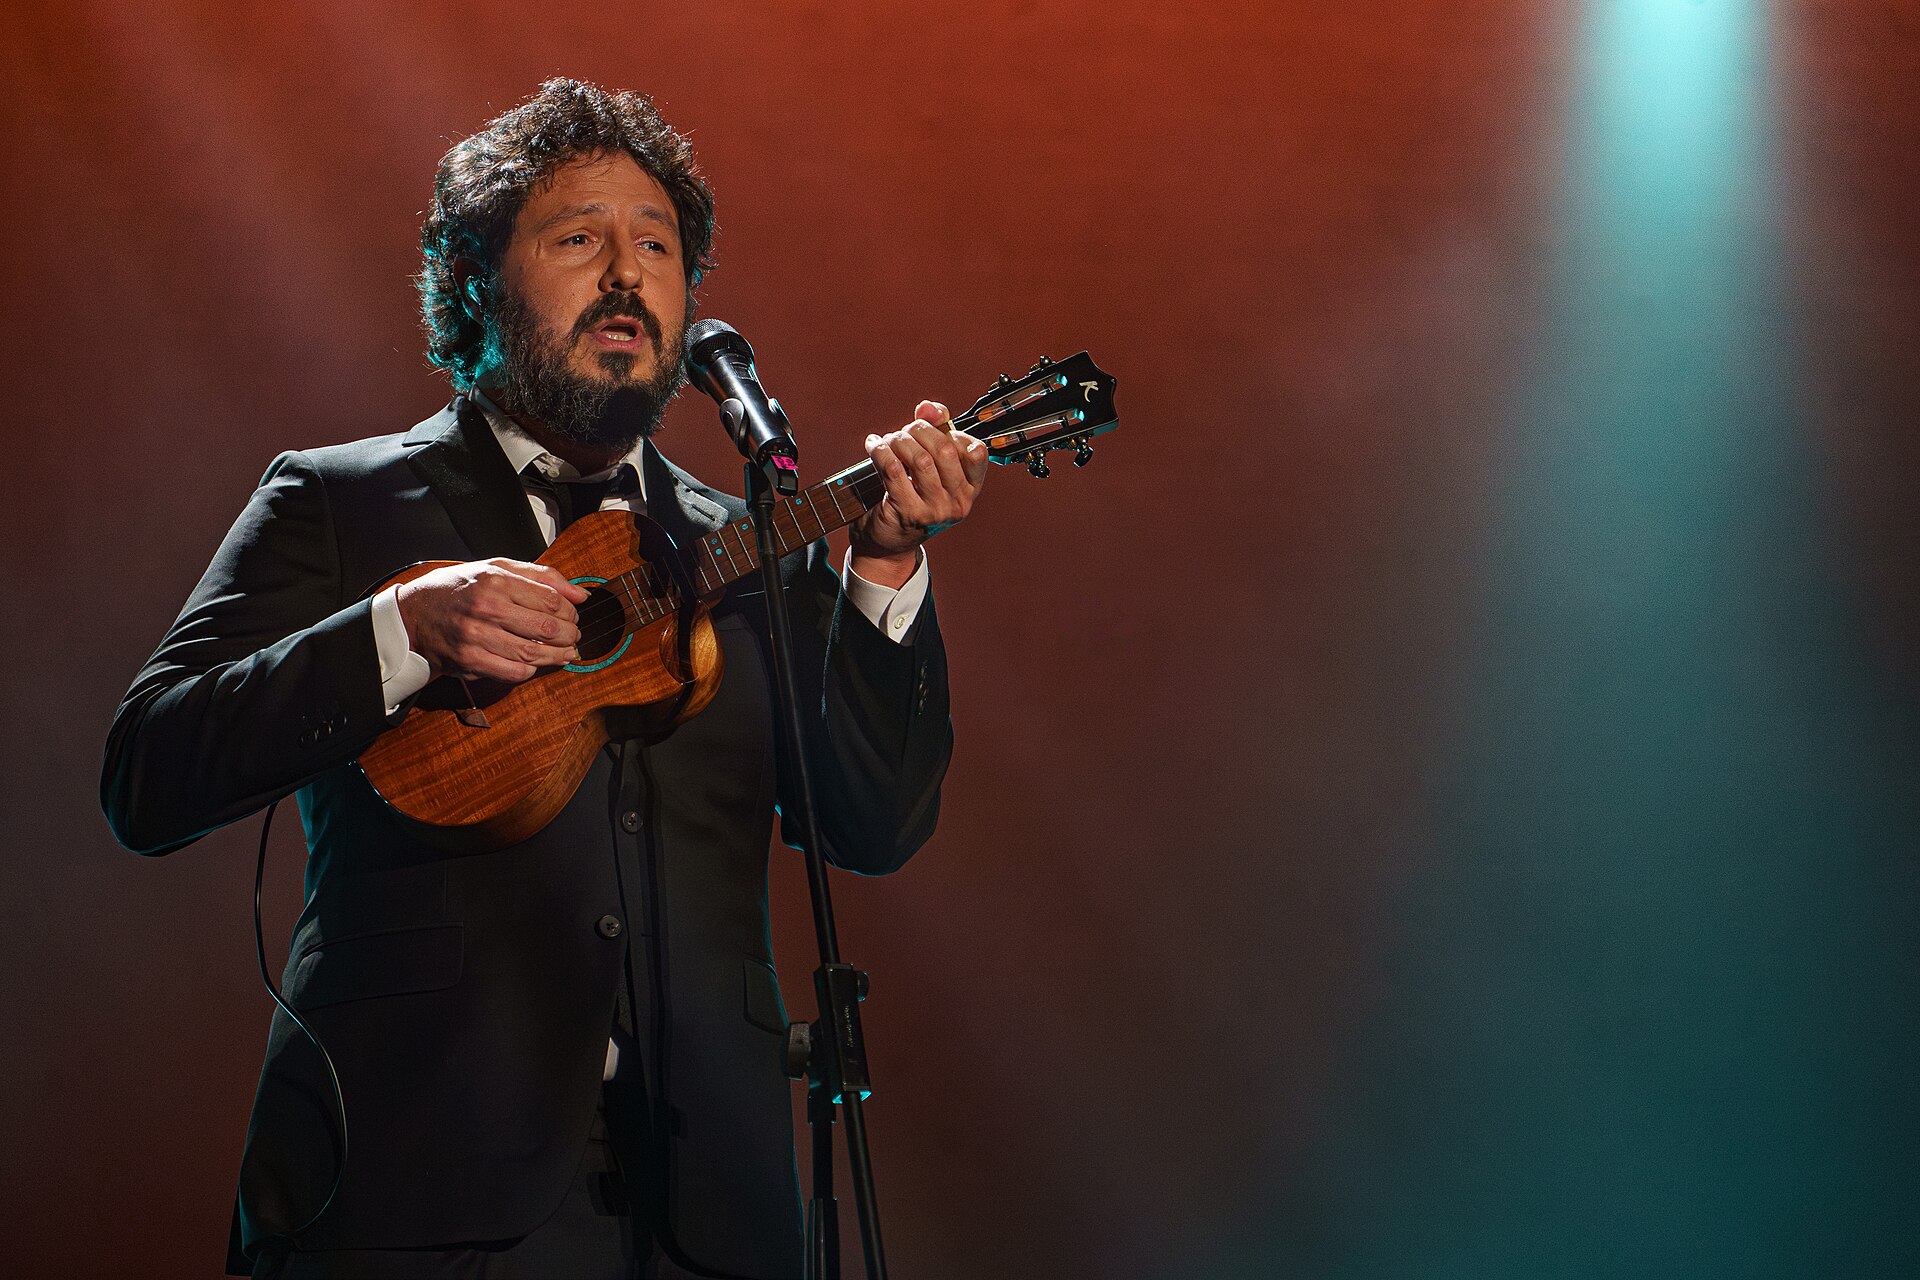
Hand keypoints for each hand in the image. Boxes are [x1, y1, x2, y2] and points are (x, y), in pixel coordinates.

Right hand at [395, 558, 589, 682]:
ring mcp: (476, 636)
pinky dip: (532, 670)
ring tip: (566, 652)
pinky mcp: (469, 661)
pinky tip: (537, 662)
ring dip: (557, 656)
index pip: (551, 599)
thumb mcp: (496, 568)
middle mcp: (486, 608)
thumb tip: (581, 593)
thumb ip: (541, 576)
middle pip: (546, 627)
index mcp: (495, 580)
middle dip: (570, 635)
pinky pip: (513, 672)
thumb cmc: (460, 588)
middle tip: (574, 636)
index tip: (574, 615)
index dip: (570, 611)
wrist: (415, 612)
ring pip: (532, 653)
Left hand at [849, 400, 988, 587]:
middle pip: (944, 449)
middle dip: (918, 431)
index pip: (976, 451)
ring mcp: (935, 510)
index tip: (931, 425)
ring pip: (919, 458)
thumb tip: (927, 407)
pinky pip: (894, 469)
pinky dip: (880, 451)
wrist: (888, 542)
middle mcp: (959, 502)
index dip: (952, 431)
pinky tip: (873, 446)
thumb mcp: (930, 467)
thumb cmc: (911, 498)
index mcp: (971, 489)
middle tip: (902, 433)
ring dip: (897, 441)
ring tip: (887, 442)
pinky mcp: (909, 512)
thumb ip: (936, 431)